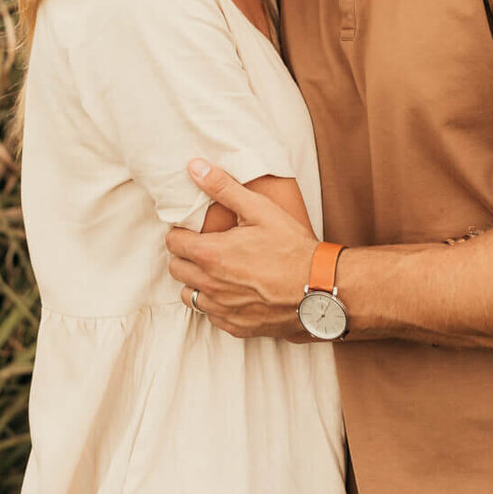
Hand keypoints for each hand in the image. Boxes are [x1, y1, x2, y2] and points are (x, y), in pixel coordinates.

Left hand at [165, 160, 317, 339]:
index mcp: (210, 254)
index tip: (193, 229)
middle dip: (185, 255)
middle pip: (176, 269)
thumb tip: (194, 167)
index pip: (173, 242)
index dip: (180, 232)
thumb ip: (222, 187)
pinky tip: (231, 290)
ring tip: (216, 269)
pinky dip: (214, 303)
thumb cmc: (290, 247)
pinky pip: (210, 315)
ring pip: (188, 295)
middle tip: (204, 246)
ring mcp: (221, 309)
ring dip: (195, 281)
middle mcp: (210, 285)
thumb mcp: (259, 209)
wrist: (319, 288)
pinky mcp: (235, 326)